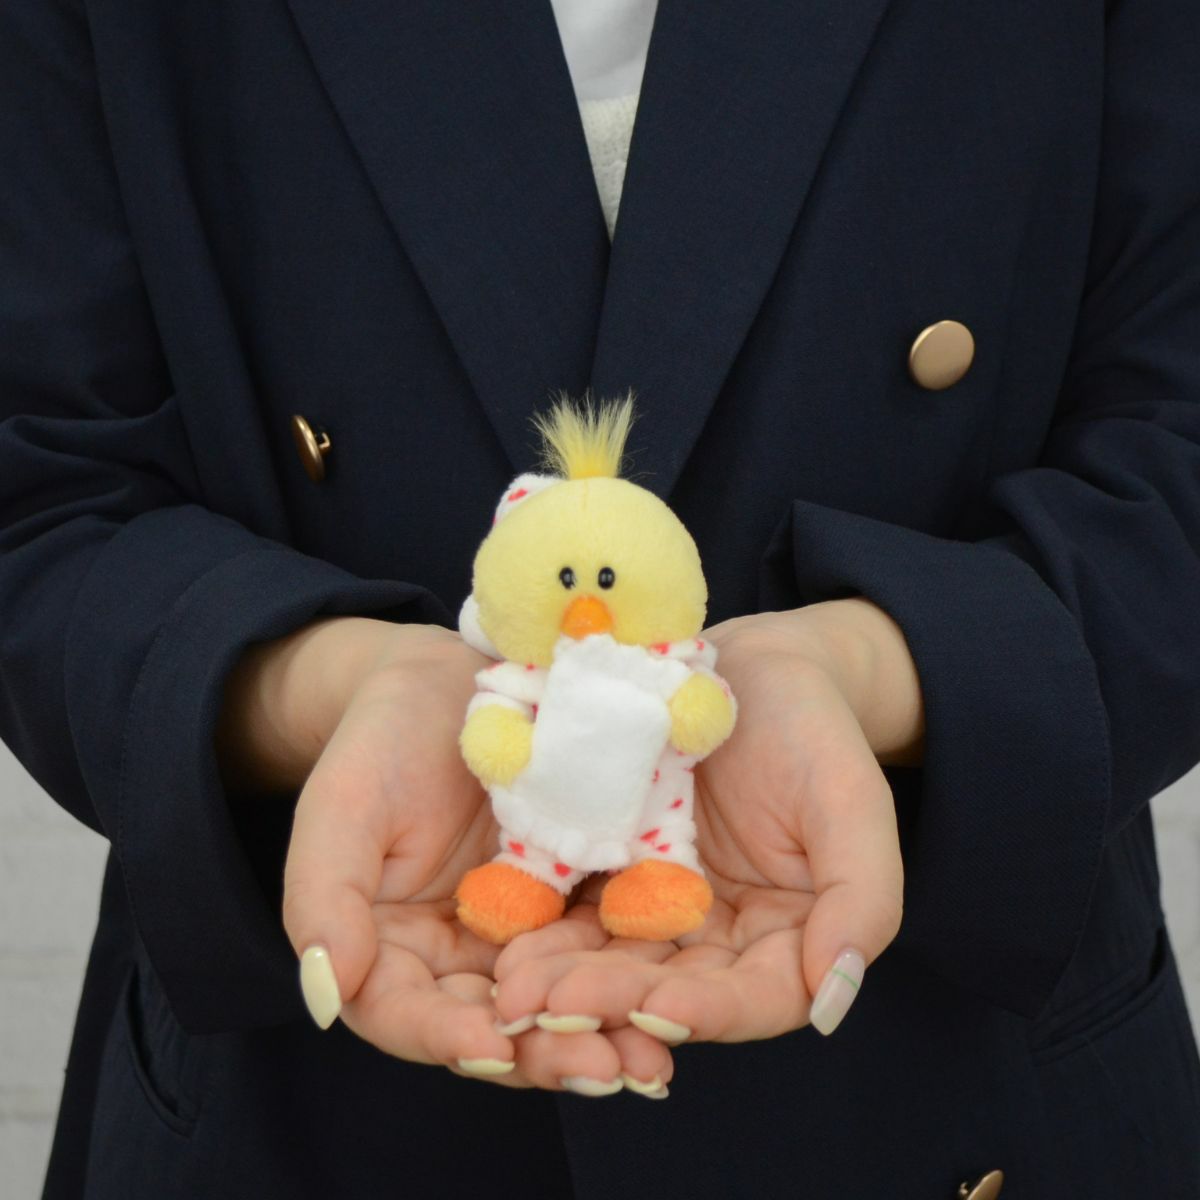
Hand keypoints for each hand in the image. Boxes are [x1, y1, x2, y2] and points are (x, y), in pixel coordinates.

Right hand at [218, 616, 677, 1092]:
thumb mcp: (341, 808)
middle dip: (545, 1055)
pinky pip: (600, 950)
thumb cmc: (380, 740)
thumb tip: (324, 998)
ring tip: (649, 1061)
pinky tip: (675, 999)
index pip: (407, 1013)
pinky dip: (633, 980)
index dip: (445, 1036)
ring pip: (555, 1003)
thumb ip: (323, 900)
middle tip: (603, 1071)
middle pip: (493, 1025)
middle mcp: (455, 958)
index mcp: (387, 949)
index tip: (493, 1047)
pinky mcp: (571, 903)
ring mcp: (518, 934)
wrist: (448, 685)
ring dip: (600, 1036)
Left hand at [489, 599, 917, 1044]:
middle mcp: (720, 938)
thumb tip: (833, 1003)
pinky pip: (574, 910)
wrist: (750, 666)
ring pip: (613, 961)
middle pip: (670, 990)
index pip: (754, 998)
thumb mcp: (853, 801)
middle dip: (611, 1003)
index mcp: (788, 938)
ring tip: (514, 990)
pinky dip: (542, 931)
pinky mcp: (611, 872)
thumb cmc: (814, 729)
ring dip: (564, 981)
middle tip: (551, 1010)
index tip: (655, 1010)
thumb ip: (861, 899)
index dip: (707, 1012)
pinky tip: (503, 942)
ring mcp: (659, 907)